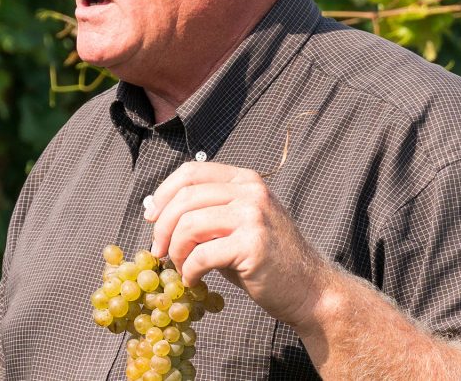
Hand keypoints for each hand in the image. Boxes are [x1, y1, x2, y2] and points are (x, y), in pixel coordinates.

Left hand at [145, 161, 327, 327]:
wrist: (310, 289)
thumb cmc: (267, 260)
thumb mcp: (238, 224)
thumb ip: (206, 213)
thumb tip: (157, 212)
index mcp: (246, 180)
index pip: (191, 171)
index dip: (164, 194)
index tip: (151, 217)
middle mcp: (251, 191)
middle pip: (186, 197)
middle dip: (162, 227)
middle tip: (158, 252)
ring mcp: (254, 216)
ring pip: (189, 224)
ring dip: (175, 251)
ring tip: (180, 268)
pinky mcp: (253, 245)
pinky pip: (202, 255)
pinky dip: (189, 271)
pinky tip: (194, 281)